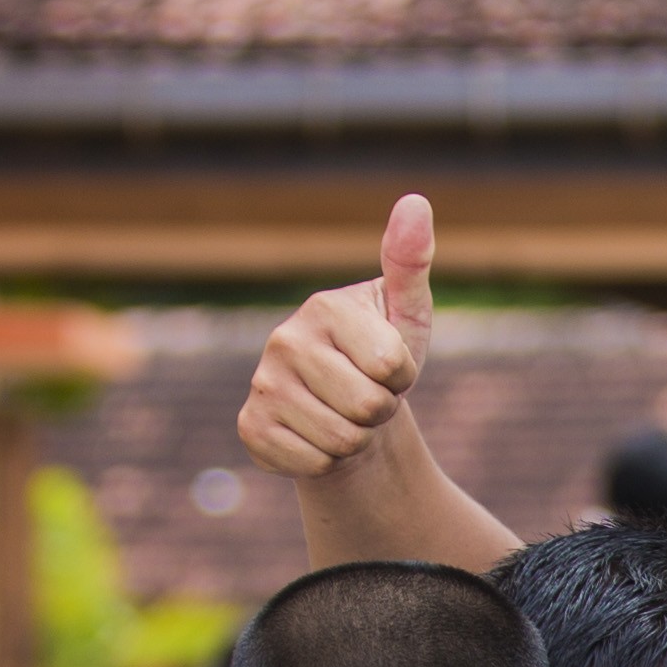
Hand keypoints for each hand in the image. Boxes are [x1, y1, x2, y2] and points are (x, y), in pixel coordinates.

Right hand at [233, 197, 438, 480]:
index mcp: (325, 306)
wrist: (343, 413)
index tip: (387, 367)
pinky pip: (314, 464)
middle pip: (368, 406)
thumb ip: (410, 262)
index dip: (402, 377)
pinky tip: (318, 437)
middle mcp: (284, 339)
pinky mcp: (251, 427)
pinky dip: (328, 462)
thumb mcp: (407, 313)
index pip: (393, 366)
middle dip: (382, 411)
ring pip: (343, 440)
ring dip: (357, 439)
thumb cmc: (381, 359)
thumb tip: (416, 201)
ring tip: (345, 416)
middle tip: (367, 396)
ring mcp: (262, 384)